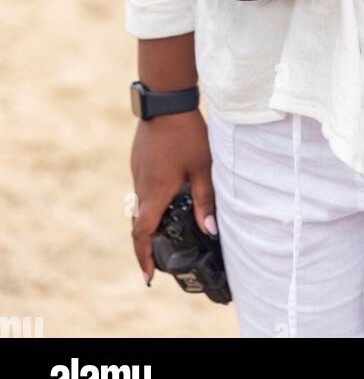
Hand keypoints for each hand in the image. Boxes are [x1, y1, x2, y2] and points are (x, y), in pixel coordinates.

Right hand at [130, 109, 215, 285]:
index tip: (148, 277)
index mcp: (155, 193)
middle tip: (160, 257)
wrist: (165, 101)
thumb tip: (211, 231)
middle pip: (139, 223)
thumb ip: (206, 200)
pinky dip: (151, 199)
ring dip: (150, 219)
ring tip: (168, 226)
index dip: (143, 258)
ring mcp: (137, 172)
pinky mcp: (138, 160)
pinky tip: (169, 192)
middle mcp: (141, 186)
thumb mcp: (203, 168)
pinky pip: (142, 187)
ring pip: (140, 204)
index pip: (141, 235)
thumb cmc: (186, 133)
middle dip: (147, 243)